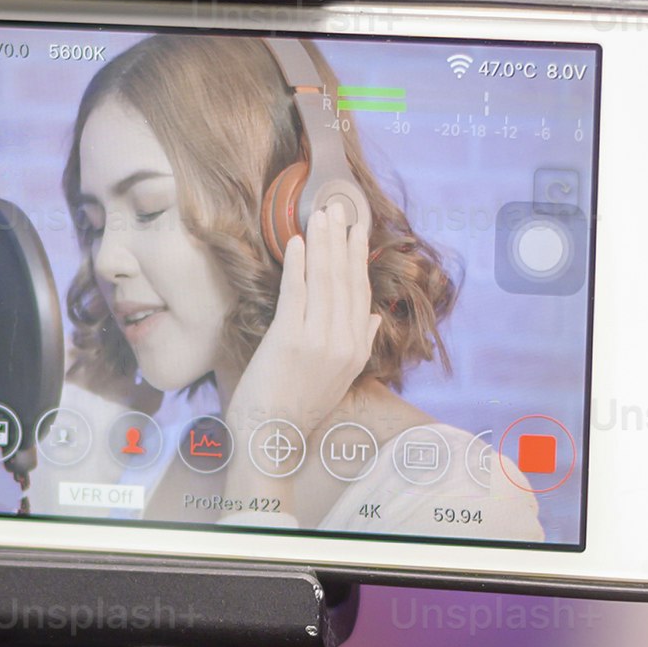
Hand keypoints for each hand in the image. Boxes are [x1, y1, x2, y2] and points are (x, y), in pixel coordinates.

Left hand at [218, 191, 375, 476]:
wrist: (273, 438)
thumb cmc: (298, 408)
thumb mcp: (340, 378)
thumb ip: (360, 344)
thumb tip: (374, 317)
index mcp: (357, 350)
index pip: (361, 293)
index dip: (358, 258)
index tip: (357, 230)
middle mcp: (344, 343)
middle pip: (345, 281)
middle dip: (342, 241)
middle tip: (338, 208)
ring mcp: (318, 341)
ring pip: (325, 281)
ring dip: (323, 244)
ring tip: (321, 215)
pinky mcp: (290, 341)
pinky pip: (297, 293)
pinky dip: (298, 265)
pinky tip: (297, 242)